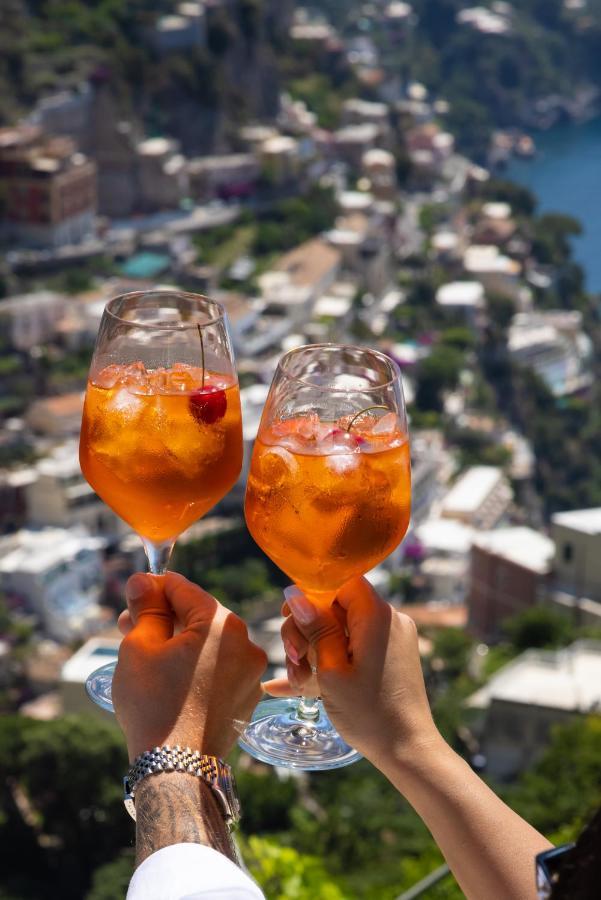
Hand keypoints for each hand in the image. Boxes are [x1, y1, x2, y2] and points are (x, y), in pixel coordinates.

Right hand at [113, 572, 267, 760]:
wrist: (176, 770)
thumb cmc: (154, 705)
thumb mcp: (140, 646)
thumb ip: (146, 608)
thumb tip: (143, 580)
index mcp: (223, 624)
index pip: (185, 589)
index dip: (155, 587)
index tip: (134, 591)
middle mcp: (246, 643)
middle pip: (199, 616)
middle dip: (165, 616)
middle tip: (130, 623)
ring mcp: (251, 673)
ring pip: (210, 644)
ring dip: (179, 641)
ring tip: (146, 650)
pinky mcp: (247, 697)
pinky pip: (220, 668)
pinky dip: (197, 665)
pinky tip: (169, 674)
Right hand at [263, 578, 441, 770]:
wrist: (408, 750)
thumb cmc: (369, 712)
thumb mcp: (332, 670)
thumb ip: (315, 628)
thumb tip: (294, 593)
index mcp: (376, 614)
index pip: (339, 580)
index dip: (310, 594)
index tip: (290, 616)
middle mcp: (389, 618)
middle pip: (337, 605)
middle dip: (308, 630)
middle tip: (294, 660)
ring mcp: (391, 637)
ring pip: (342, 628)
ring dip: (316, 651)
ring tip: (299, 683)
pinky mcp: (391, 655)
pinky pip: (354, 646)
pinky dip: (332, 660)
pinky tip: (300, 684)